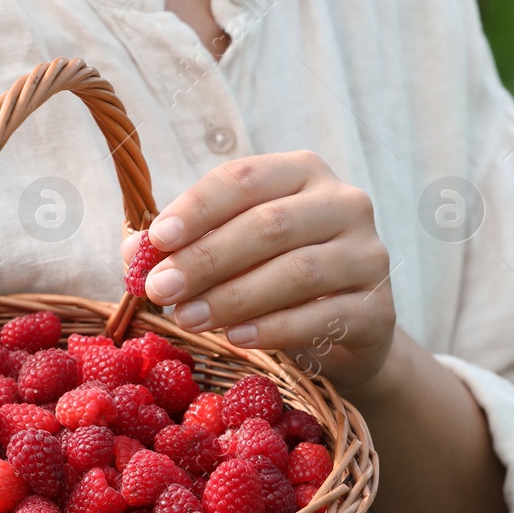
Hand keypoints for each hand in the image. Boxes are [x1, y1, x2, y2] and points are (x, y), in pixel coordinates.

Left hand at [125, 151, 394, 391]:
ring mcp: (368, 255)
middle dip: (207, 259)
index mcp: (303, 173)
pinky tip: (236, 339)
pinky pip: (322, 317)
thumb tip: (134, 252)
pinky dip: (273, 329)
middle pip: (269, 225)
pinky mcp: (379, 309)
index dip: (197, 208)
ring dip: (234, 298)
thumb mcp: (232, 253)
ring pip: (297, 272)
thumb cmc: (277, 278)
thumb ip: (186, 245)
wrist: (348, 332)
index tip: (157, 239)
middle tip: (161, 290)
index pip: (244, 179)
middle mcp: (345, 204)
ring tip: (188, 320)